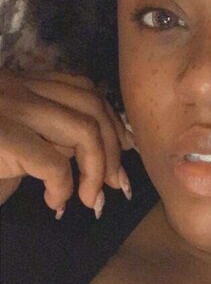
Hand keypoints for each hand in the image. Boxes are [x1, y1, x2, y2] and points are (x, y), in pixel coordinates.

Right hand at [0, 67, 135, 215]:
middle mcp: (17, 86)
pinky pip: (54, 165)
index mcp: (23, 82)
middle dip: (113, 149)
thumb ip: (53, 135)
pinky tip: (53, 201)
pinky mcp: (2, 138)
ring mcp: (9, 108)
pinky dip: (62, 188)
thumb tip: (101, 154)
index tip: (125, 150)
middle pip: (92, 105)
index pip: (84, 88)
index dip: (112, 121)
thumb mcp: (21, 140)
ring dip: (96, 172)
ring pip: (84, 131)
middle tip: (116, 184)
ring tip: (90, 199)